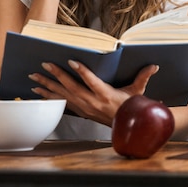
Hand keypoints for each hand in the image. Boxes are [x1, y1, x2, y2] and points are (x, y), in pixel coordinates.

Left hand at [28, 61, 159, 126]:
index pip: (91, 81)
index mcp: (106, 94)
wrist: (124, 125)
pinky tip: (38, 92)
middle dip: (56, 75)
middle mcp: (92, 102)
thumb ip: (144, 76)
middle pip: (71, 87)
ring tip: (33, 78)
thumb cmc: (130, 106)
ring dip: (47, 86)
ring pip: (62, 95)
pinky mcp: (79, 110)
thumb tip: (154, 65)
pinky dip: (49, 97)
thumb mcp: (138, 91)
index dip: (82, 71)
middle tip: (44, 65)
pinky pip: (61, 103)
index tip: (71, 61)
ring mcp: (83, 107)